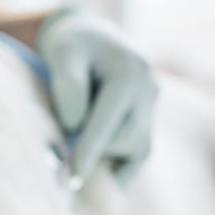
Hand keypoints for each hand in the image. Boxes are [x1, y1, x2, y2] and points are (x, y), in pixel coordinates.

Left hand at [38, 8, 157, 182]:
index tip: (74, 176)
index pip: (108, 122)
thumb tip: (76, 127)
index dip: (89, 151)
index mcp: (129, 73)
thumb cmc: (72, 45)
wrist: (92, 37)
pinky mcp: (149, 119)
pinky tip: (101, 174)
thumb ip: (68, 86)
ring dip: (105, 154)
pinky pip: (141, 152)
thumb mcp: (62, 53)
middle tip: (62, 145)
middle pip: (124, 139)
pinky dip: (121, 166)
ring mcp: (153, 106)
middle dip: (93, 148)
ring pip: (135, 149)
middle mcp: (149, 90)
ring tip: (78, 144)